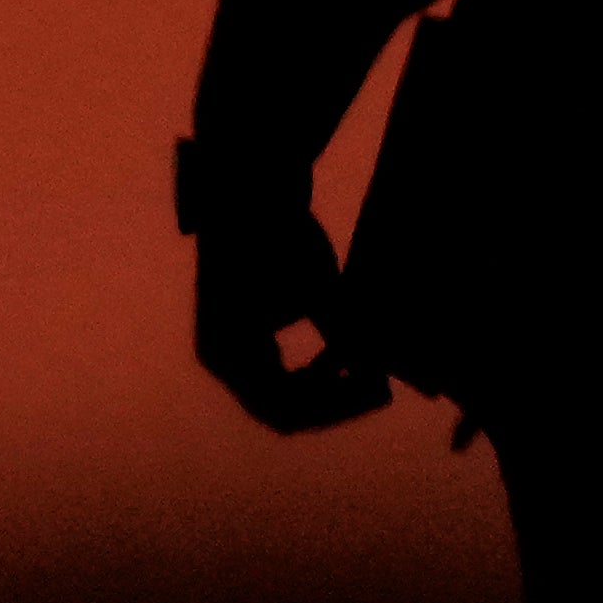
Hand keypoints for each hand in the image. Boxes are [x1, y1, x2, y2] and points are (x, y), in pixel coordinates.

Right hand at [191, 197, 388, 436]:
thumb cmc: (280, 237)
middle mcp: (221, 360)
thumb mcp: (320, 289)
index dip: (336, 406)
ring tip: (370, 374)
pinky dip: (312, 373)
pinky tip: (343, 357)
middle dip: (334, 403)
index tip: (378, 391)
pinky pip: (278, 375)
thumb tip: (381, 374)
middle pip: (282, 409)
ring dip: (326, 389)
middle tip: (380, 389)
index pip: (285, 408)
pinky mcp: (242, 338)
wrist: (249, 193)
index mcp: (229, 352)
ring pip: (282, 396)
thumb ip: (347, 335)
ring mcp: (228, 351)